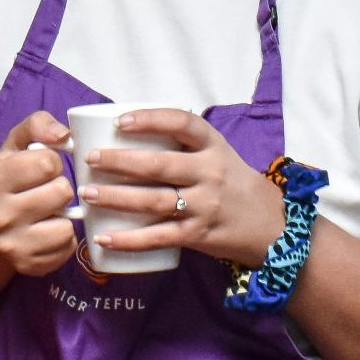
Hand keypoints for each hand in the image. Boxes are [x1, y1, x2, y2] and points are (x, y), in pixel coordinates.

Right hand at [0, 111, 79, 277]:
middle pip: (61, 192)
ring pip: (67, 225)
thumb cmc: (13, 178)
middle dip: (60, 189)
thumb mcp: (17, 144)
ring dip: (65, 217)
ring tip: (49, 213)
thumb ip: (38, 125)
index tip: (42, 169)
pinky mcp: (28, 266)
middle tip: (46, 192)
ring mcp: (12, 244)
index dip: (52, 163)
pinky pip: (68, 248)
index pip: (48, 162)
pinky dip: (64, 239)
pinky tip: (48, 231)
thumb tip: (64, 134)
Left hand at [76, 109, 282, 267]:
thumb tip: (122, 131)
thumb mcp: (216, 153)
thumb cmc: (230, 182)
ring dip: (116, 197)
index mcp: (212, 146)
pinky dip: (129, 240)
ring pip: (154, 200)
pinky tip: (103, 237)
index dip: (150, 119)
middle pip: (159, 165)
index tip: (120, 121)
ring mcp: (204, 206)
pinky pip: (159, 238)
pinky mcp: (198, 234)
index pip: (182, 124)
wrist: (272, 224)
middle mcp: (210, 173)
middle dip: (119, 161)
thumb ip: (181, 144)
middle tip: (90, 159)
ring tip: (87, 194)